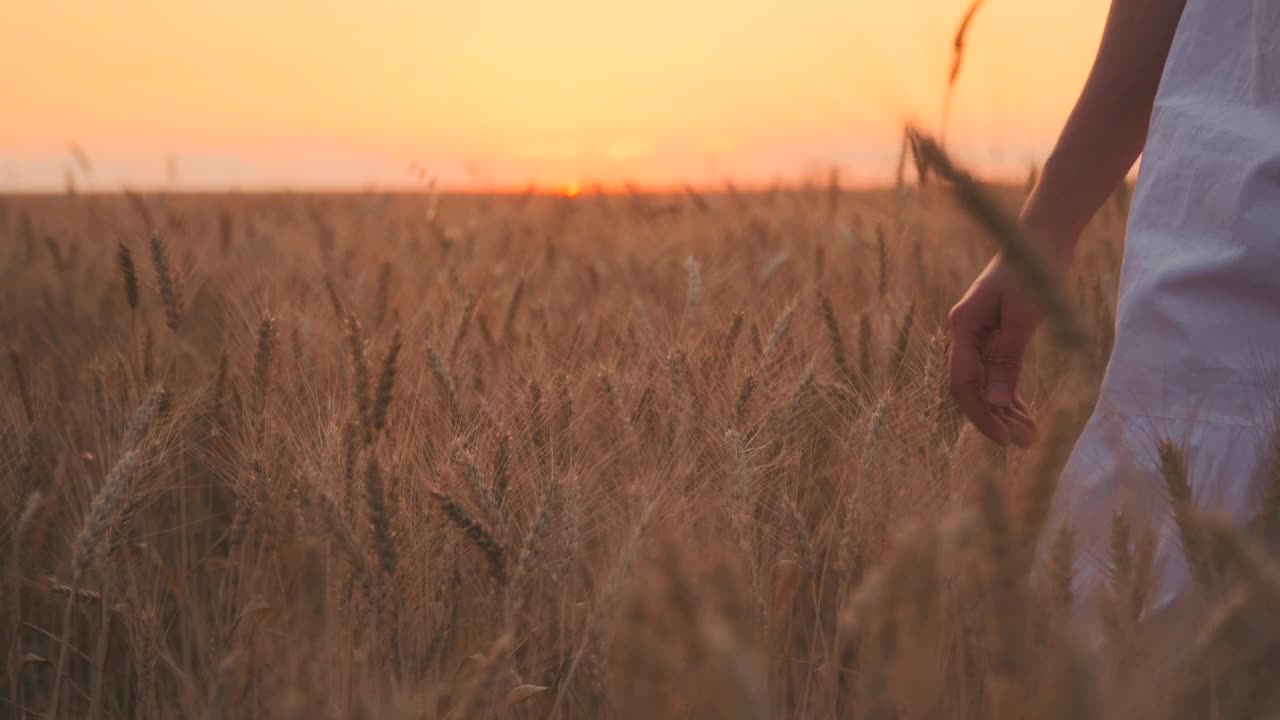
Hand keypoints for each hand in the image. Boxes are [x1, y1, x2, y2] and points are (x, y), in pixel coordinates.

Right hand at [947, 252, 1050, 447]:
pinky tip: (1024, 412)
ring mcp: (979, 334)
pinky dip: (1009, 392)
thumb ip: (1007, 361)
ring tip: (1029, 435)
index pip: (964, 383)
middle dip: (995, 416)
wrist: (1041, 238)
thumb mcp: (1023, 319)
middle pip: (972, 387)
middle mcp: (966, 332)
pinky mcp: (995, 333)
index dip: (981, 414)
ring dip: (1004, 409)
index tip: (1005, 439)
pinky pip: (997, 370)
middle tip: (1023, 443)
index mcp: (964, 326)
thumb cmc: (1032, 272)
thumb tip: (994, 402)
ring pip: (985, 382)